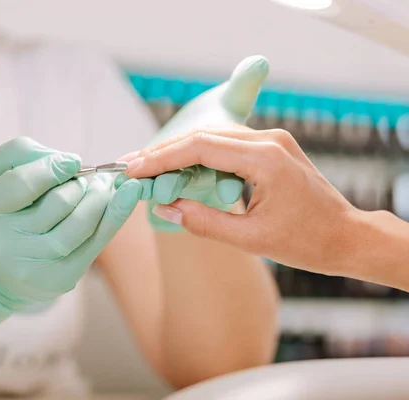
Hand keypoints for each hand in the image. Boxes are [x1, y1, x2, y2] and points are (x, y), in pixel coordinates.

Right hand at [0, 137, 142, 337]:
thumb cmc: (1, 211)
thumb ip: (23, 154)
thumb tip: (71, 162)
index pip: (23, 184)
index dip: (53, 168)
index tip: (73, 161)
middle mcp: (5, 244)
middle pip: (58, 203)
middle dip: (81, 184)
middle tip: (91, 176)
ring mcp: (34, 265)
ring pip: (81, 224)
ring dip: (100, 198)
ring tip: (104, 185)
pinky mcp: (61, 278)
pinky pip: (96, 242)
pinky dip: (115, 215)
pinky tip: (127, 196)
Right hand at [125, 128, 359, 275]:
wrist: (347, 236)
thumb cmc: (307, 242)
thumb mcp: (250, 239)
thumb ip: (204, 222)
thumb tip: (165, 208)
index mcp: (265, 159)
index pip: (200, 147)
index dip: (161, 158)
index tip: (134, 169)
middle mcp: (269, 140)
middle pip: (203, 137)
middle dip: (164, 152)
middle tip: (132, 166)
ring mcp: (272, 141)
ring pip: (213, 138)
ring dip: (179, 152)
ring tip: (148, 168)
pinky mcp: (272, 148)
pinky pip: (227, 146)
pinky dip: (200, 157)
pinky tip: (180, 168)